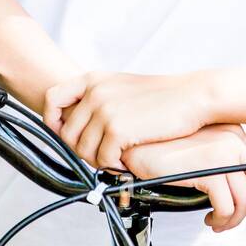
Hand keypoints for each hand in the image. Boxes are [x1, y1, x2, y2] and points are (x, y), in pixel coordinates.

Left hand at [43, 70, 211, 169]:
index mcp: (93, 79)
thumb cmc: (162, 96)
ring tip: (117, 158)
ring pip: (84, 151)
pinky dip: (114, 166)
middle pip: (68, 134)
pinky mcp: (118, 129)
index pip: (52, 99)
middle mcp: (94, 93)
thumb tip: (78, 125)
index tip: (64, 133)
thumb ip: (98, 99)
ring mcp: (104, 110)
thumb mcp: (122, 87)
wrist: (193, 97)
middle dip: (83, 150)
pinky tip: (127, 160)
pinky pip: (103, 160)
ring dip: (99, 161)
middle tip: (103, 154)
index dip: (53, 121)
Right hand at [120, 124, 245, 232]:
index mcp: (231, 131)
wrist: (136, 145)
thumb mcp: (198, 148)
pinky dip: (220, 220)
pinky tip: (209, 219)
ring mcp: (222, 154)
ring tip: (218, 222)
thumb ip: (221, 161)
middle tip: (239, 216)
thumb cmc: (161, 147)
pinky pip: (227, 207)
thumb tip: (239, 188)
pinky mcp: (209, 171)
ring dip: (233, 219)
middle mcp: (232, 139)